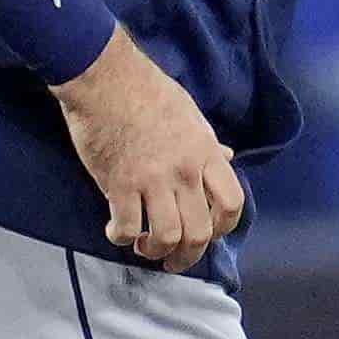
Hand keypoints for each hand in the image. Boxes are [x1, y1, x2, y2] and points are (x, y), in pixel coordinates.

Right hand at [53, 32, 247, 272]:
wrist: (106, 78)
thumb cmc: (148, 91)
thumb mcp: (191, 114)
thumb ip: (209, 144)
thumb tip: (229, 157)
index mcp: (206, 154)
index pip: (232, 204)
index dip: (223, 228)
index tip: (208, 234)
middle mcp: (185, 172)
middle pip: (200, 231)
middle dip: (188, 256)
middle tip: (174, 261)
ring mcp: (152, 180)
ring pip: (167, 236)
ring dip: (156, 250)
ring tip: (145, 246)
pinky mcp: (118, 184)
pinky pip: (127, 226)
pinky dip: (122, 237)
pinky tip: (117, 231)